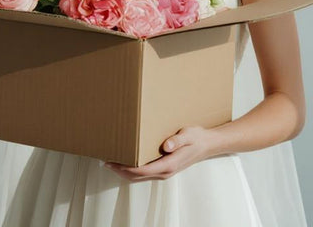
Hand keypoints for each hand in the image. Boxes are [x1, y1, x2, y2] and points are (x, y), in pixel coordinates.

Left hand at [104, 126, 218, 180]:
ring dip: (124, 171)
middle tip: (104, 160)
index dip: (124, 168)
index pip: (141, 171)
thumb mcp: (188, 135)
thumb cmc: (197, 137)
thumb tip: (166, 146)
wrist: (208, 144)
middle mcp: (165, 171)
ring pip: (139, 176)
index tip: (111, 162)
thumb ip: (177, 141)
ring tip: (110, 160)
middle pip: (136, 176)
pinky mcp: (164, 168)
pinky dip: (132, 169)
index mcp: (168, 164)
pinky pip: (144, 172)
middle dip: (119, 171)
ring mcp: (164, 171)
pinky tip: (125, 160)